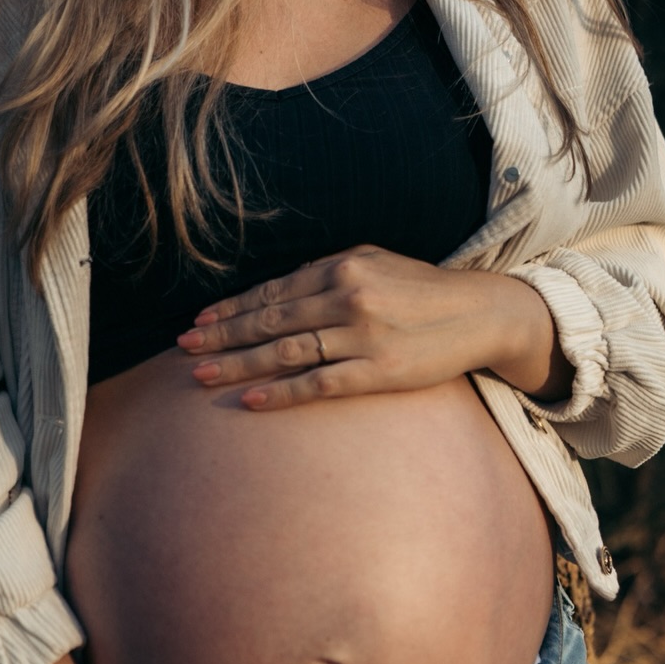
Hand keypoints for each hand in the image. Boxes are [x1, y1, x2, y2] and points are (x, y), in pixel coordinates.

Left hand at [175, 244, 571, 407]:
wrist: (482, 313)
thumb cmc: (424, 289)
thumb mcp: (376, 262)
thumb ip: (328, 271)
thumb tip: (282, 285)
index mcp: (342, 267)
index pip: (273, 292)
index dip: (232, 308)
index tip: (199, 323)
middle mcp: (347, 297)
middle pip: (269, 321)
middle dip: (221, 336)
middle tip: (183, 350)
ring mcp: (361, 335)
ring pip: (285, 352)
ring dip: (238, 364)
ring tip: (202, 375)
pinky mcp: (377, 370)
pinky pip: (318, 384)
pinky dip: (281, 393)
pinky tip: (251, 401)